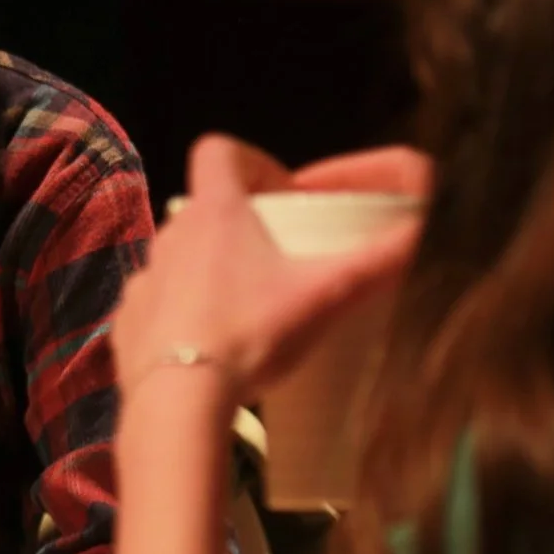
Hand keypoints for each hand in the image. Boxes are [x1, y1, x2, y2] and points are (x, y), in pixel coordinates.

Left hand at [112, 135, 426, 404]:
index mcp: (215, 212)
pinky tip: (208, 352)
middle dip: (241, 229)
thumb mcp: (326, 296)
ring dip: (210, 275)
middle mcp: (170, 235)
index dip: (251, 160)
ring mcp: (142, 280)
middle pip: (204, 210)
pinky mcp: (124, 324)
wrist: (178, 403)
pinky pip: (155, 307)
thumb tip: (429, 230)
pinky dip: (179, 319)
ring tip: (246, 316)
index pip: (218, 150)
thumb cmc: (254, 334)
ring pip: (179, 261)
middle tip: (277, 265)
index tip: (281, 196)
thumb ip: (379, 262)